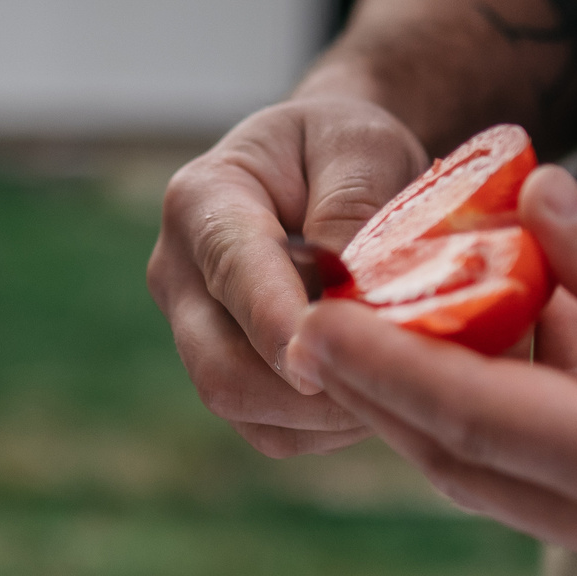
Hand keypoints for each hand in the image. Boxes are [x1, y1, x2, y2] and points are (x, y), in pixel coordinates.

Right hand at [147, 95, 427, 456]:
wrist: (327, 164)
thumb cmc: (345, 146)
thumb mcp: (362, 145)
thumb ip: (352, 206)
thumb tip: (346, 290)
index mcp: (201, 202)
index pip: (233, 274)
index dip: (277, 325)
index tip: (325, 361)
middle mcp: (179, 274)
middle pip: (220, 369)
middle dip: (308, 388)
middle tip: (394, 377)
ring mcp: (194, 332)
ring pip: (247, 409)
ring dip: (326, 412)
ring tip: (397, 376)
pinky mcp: (226, 374)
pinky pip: (272, 429)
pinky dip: (327, 425)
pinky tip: (375, 388)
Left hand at [285, 165, 576, 575]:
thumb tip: (526, 207)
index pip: (464, 418)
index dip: (372, 363)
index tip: (302, 315)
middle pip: (467, 465)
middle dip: (391, 388)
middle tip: (335, 305)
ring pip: (516, 481)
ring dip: (467, 398)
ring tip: (445, 295)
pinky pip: (574, 486)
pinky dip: (535, 418)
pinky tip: (544, 332)